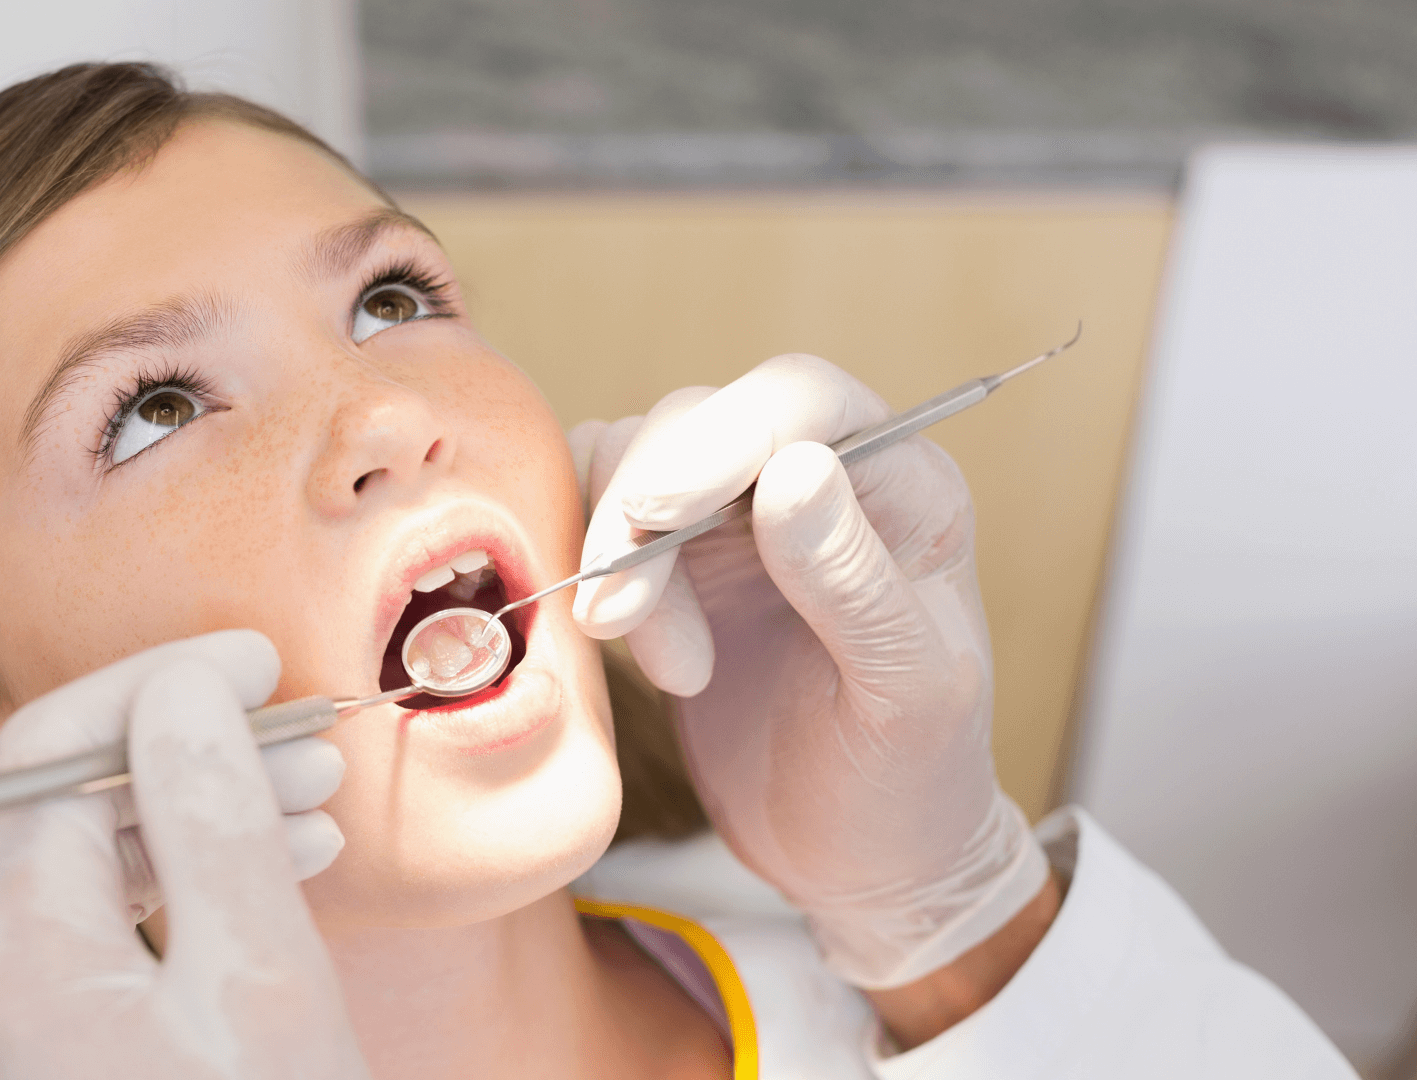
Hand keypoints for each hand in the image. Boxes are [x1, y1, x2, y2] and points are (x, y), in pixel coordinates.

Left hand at [0, 630, 370, 1078]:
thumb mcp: (262, 985)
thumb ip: (213, 821)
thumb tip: (183, 687)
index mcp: (8, 954)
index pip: (51, 746)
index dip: (162, 682)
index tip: (262, 664)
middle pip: (68, 807)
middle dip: (195, 752)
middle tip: (310, 741)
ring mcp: (6, 1032)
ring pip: (90, 871)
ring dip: (199, 817)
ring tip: (313, 802)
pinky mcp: (48, 1061)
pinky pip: (102, 938)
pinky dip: (184, 890)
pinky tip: (271, 873)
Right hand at [570, 355, 1048, 989]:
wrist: (857, 862)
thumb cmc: (910, 786)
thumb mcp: (908, 698)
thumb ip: (855, 583)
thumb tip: (793, 470)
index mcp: (900, 486)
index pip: (799, 401)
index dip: (720, 436)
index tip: (658, 508)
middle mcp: (813, 479)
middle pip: (696, 422)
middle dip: (642, 511)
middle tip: (620, 621)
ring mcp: (735, 520)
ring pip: (633, 463)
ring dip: (613, 551)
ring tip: (661, 666)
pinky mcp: (672, 565)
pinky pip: (599, 515)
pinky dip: (586, 567)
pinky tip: (623, 646)